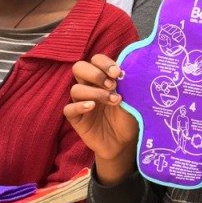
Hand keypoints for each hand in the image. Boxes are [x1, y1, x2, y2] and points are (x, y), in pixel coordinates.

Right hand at [65, 55, 138, 181]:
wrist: (124, 142)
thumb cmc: (129, 117)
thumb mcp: (133, 99)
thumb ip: (128, 85)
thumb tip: (128, 71)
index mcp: (104, 78)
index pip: (96, 60)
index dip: (104, 63)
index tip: (118, 73)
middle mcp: (90, 87)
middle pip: (79, 68)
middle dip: (95, 73)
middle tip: (112, 84)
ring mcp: (81, 102)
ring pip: (75, 88)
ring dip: (95, 92)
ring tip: (112, 100)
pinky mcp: (76, 118)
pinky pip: (68, 109)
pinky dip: (79, 106)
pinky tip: (92, 107)